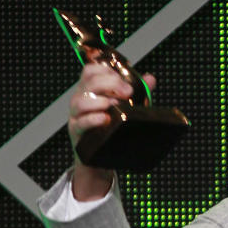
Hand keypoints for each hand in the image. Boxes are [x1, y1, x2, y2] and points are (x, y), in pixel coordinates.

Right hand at [67, 63, 155, 200]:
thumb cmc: (112, 128)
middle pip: (88, 83)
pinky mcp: (76, 131)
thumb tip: (150, 79)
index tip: (123, 80)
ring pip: (80, 101)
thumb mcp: (126, 108)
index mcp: (91, 90)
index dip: (106, 71)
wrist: (101, 157)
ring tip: (114, 105)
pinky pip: (80, 122)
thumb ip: (138, 93)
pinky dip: (93, 119)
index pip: (91, 71)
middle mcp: (81, 99)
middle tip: (127, 92)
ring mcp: (77, 115)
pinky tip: (105, 119)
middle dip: (109, 83)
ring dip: (98, 101)